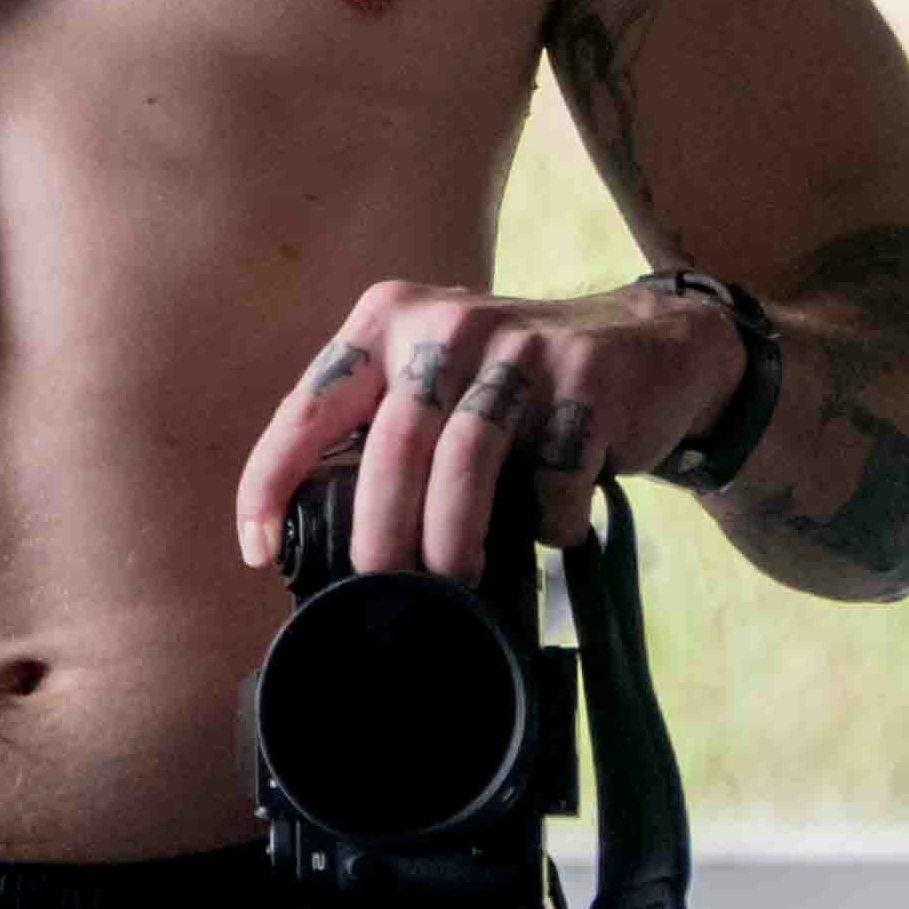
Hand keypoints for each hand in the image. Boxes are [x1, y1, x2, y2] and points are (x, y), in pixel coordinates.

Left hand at [235, 276, 751, 584]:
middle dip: (379, 529)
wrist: (649, 346)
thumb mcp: (437, 382)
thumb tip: (321, 542)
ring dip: (451, 534)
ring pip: (466, 456)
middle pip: (394, 440)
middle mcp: (446, 323)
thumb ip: (383, 434)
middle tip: (379, 586)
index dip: (272, 480)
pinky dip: (548, 519)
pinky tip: (551, 529)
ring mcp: (521, 346)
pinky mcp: (587, 378)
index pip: (309, 406)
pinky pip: (554, 471)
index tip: (259, 550)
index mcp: (387, 322)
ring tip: (451, 581)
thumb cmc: (514, 387)